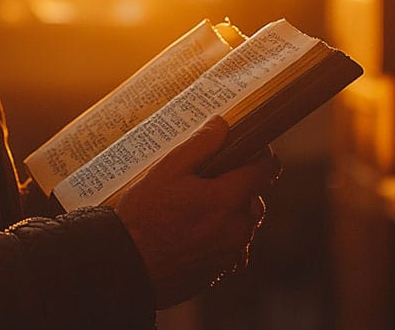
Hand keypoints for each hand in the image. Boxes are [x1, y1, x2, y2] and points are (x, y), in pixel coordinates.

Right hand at [114, 116, 278, 307]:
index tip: (249, 150)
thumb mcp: (167, 170)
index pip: (265, 170)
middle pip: (254, 198)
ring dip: (231, 212)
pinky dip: (223, 237)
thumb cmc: (143, 218)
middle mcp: (236, 228)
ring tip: (197, 207)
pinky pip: (233, 248)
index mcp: (227, 199)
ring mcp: (230, 253)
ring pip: (244, 224)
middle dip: (239, 185)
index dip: (261, 155)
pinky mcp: (220, 271)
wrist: (129, 267)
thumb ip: (200, 145)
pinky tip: (197, 232)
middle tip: (208, 180)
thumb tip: (221, 125)